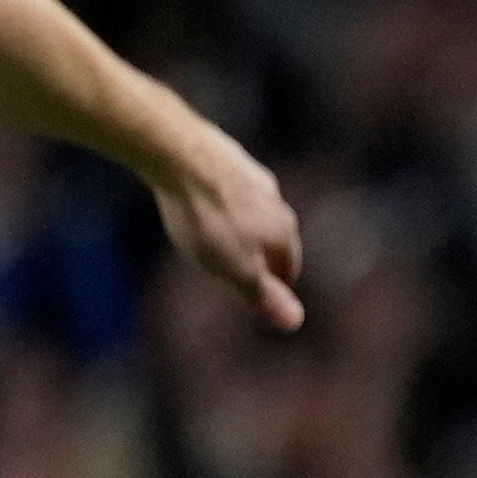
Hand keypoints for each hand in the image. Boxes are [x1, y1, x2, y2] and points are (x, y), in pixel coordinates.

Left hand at [152, 120, 304, 332]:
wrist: (180, 155)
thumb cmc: (207, 217)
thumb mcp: (235, 268)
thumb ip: (264, 294)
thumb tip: (295, 322)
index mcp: (283, 232)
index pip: (289, 267)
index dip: (275, 286)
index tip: (260, 297)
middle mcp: (276, 202)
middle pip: (275, 237)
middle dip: (263, 255)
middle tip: (242, 270)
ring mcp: (254, 176)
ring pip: (255, 210)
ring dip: (246, 225)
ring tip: (222, 236)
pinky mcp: (229, 156)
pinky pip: (232, 188)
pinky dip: (225, 201)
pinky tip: (205, 203)